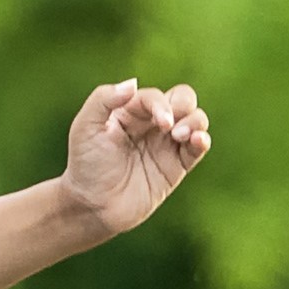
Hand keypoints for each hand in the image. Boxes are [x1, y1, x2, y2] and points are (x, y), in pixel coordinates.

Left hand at [62, 77, 208, 238]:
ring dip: (195, 122)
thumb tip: (133, 83)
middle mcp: (151, 124)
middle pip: (182, 98)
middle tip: (169, 127)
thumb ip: (104, 99)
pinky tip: (198, 141)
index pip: (155, 96)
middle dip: (183, 105)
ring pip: (196, 119)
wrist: (93, 205)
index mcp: (130, 110)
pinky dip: (203, 140)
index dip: (161, 104)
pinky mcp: (177, 166)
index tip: (161, 122)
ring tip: (180, 136)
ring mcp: (166, 144)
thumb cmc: (85, 165)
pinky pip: (198, 147)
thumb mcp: (85, 127)